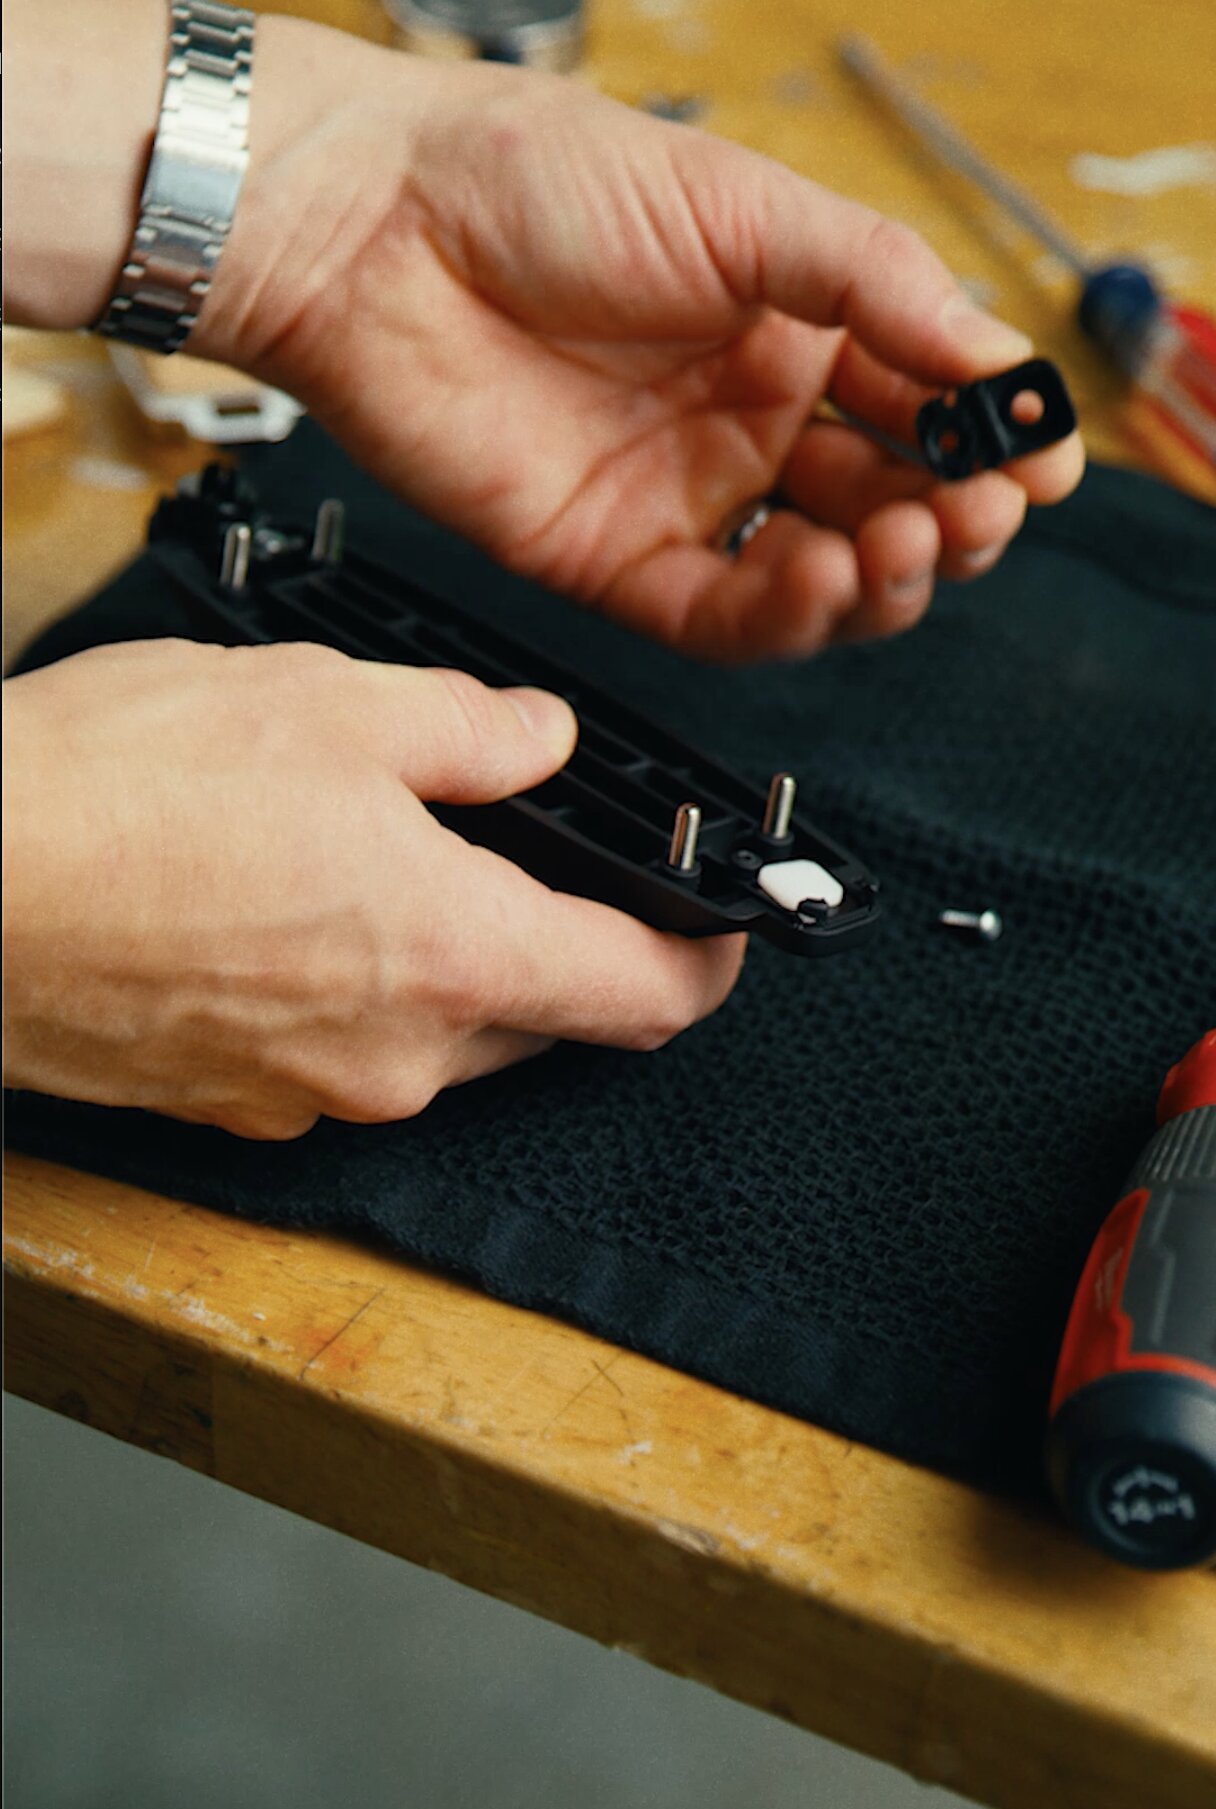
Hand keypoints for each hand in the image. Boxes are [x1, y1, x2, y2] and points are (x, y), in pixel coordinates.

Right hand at [1, 645, 742, 1138]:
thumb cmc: (113, 795)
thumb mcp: (329, 701)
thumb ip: (471, 730)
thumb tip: (540, 740)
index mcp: (452, 956)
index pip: (647, 996)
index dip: (709, 960)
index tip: (722, 929)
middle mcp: (394, 1058)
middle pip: (544, 1021)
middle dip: (560, 943)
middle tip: (514, 847)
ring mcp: (303, 1097)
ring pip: (437, 1040)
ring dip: (441, 961)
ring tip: (362, 851)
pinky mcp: (224, 1107)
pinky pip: (333, 1055)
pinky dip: (343, 989)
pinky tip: (275, 905)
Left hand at [199, 18, 1084, 660]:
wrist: (373, 229)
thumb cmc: (531, 178)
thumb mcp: (740, 203)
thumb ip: (874, 283)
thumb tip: (997, 356)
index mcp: (790, 321)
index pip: (924, 401)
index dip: (989, 437)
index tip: (1040, 455)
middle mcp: (745, 414)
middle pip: (888, 500)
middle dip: (952, 515)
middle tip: (979, 507)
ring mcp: (681, 491)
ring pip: (819, 575)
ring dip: (886, 575)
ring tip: (910, 539)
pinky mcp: (611, 558)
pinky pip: (721, 617)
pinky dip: (786, 616)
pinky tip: (825, 577)